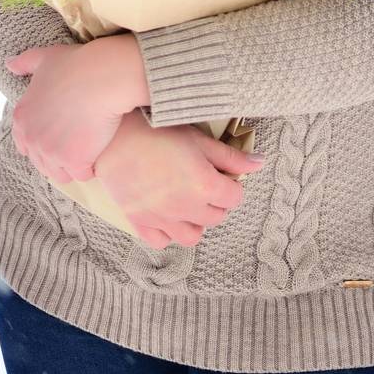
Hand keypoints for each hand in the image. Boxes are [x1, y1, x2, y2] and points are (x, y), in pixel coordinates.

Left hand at [5, 39, 142, 182]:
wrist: (101, 77)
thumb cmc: (75, 64)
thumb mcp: (43, 57)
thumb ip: (24, 63)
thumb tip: (9, 65)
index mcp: (22, 117)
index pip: (25, 144)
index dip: (43, 141)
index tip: (59, 135)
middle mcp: (32, 138)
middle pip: (43, 163)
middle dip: (58, 156)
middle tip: (77, 143)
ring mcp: (52, 152)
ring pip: (61, 173)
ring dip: (72, 166)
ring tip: (88, 152)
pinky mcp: (74, 161)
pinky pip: (82, 174)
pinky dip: (91, 167)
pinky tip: (99, 153)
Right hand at [94, 110, 265, 248]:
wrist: (114, 135)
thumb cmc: (157, 130)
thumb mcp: (199, 138)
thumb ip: (230, 157)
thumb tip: (260, 163)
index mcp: (205, 186)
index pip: (235, 198)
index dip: (231, 184)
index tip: (221, 174)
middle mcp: (186, 208)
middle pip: (216, 218)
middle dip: (215, 202)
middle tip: (203, 183)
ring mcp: (162, 219)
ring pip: (191, 237)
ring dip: (195, 222)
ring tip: (187, 202)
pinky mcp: (139, 221)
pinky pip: (160, 242)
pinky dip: (167, 233)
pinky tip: (165, 213)